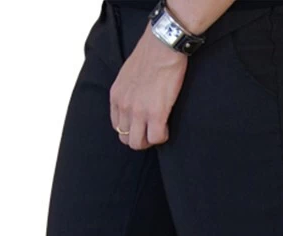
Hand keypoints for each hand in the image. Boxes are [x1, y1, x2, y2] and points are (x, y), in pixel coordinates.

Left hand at [110, 27, 188, 149]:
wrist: (162, 45)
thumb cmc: (149, 55)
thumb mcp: (127, 74)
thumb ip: (127, 92)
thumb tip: (135, 101)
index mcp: (116, 96)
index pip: (117, 126)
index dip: (131, 129)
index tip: (142, 124)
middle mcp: (124, 106)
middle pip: (126, 139)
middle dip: (140, 138)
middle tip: (152, 130)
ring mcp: (139, 111)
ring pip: (138, 143)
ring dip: (150, 140)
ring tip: (160, 129)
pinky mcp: (156, 113)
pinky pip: (156, 138)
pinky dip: (162, 136)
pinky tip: (167, 126)